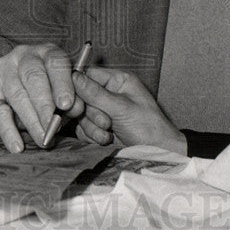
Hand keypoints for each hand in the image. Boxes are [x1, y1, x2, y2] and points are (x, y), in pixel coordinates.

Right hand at [0, 43, 81, 152]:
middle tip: (53, 127)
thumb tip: (76, 109)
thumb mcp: (59, 92)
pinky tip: (17, 146)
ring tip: (42, 139)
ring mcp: (3, 70)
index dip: (62, 83)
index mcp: (47, 53)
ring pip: (17, 94)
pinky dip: (9, 131)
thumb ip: (69, 100)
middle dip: (45, 104)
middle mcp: (24, 56)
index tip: (67, 105)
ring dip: (31, 120)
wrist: (5, 94)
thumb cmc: (43, 92)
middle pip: (34, 77)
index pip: (55, 62)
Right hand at [72, 66, 186, 153]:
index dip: (78, 87)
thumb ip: (96, 93)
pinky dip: (91, 136)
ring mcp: (102, 111)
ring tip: (109, 133)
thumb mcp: (122, 108)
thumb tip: (73, 77)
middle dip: (92, 113)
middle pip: (81, 96)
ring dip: (93, 127)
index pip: (88, 75)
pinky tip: (106, 140)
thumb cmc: (148, 127)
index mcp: (117, 80)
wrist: (156, 154)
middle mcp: (108, 93)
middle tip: (106, 122)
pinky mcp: (98, 128)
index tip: (76, 101)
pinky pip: (82, 129)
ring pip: (81, 115)